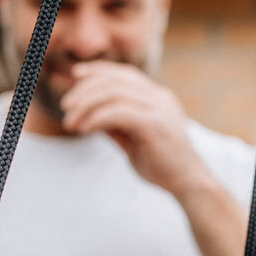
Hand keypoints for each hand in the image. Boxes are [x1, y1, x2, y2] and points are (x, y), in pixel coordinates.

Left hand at [55, 61, 213, 198]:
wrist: (188, 184)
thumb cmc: (162, 166)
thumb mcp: (132, 140)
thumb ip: (115, 125)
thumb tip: (87, 114)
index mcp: (158, 98)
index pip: (125, 74)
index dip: (98, 70)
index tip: (75, 76)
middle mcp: (160, 97)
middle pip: (115, 80)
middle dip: (85, 90)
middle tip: (66, 107)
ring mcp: (159, 109)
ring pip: (113, 93)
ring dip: (86, 106)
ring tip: (70, 122)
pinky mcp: (155, 124)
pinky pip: (118, 113)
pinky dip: (96, 118)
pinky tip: (84, 129)